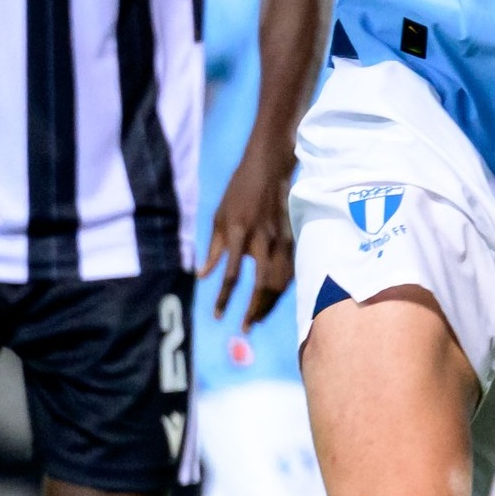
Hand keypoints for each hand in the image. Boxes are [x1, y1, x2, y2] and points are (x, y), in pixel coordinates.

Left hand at [202, 139, 296, 327]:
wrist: (269, 167)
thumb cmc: (238, 190)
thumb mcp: (219, 217)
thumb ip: (212, 249)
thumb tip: (202, 276)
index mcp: (238, 233)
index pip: (230, 275)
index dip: (224, 299)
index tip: (219, 317)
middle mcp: (261, 240)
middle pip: (261, 286)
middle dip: (254, 310)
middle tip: (246, 327)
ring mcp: (280, 240)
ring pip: (279, 281)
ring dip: (269, 303)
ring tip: (259, 318)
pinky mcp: (292, 238)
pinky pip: (289, 271)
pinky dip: (281, 288)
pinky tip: (274, 298)